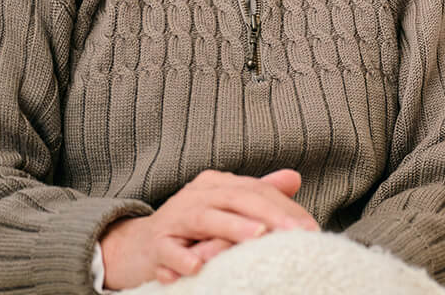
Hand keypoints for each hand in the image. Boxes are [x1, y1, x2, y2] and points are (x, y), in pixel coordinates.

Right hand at [100, 168, 316, 287]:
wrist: (134, 246)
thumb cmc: (189, 228)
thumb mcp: (224, 207)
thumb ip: (257, 193)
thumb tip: (294, 178)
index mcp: (217, 184)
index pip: (256, 190)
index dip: (284, 207)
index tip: (310, 228)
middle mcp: (197, 194)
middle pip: (236, 198)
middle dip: (268, 214)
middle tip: (295, 231)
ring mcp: (175, 217)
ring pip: (206, 218)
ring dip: (232, 228)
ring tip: (259, 236)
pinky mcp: (155, 245)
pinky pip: (169, 250)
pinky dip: (182, 258)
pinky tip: (197, 267)